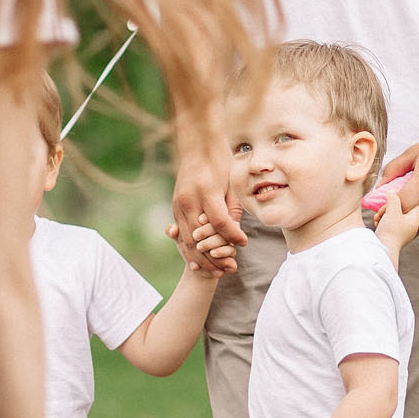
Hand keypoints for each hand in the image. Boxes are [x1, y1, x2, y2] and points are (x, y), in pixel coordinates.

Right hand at [172, 148, 243, 272]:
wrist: (198, 145)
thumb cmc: (219, 161)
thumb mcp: (230, 183)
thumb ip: (232, 209)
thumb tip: (235, 233)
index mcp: (205, 192)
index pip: (220, 222)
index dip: (232, 236)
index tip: (244, 244)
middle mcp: (188, 201)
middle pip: (200, 239)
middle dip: (215, 258)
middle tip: (229, 270)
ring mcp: (178, 205)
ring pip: (187, 241)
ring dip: (201, 259)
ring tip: (215, 272)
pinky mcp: (175, 207)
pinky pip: (180, 235)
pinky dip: (188, 250)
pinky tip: (196, 262)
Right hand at [375, 196, 418, 262]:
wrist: (382, 249)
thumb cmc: (390, 231)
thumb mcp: (393, 211)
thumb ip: (393, 198)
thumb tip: (391, 192)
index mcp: (415, 220)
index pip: (415, 204)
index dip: (404, 200)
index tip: (394, 200)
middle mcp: (411, 226)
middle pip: (402, 209)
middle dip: (390, 207)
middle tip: (383, 210)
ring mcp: (402, 231)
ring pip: (394, 216)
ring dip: (384, 214)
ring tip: (379, 218)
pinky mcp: (393, 235)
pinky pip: (389, 223)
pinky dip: (383, 221)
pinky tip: (377, 222)